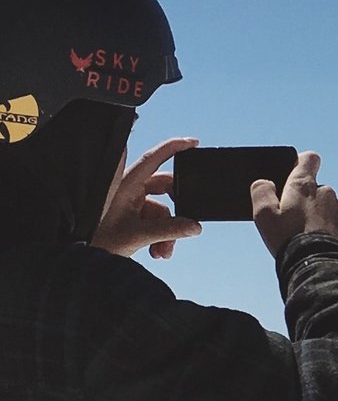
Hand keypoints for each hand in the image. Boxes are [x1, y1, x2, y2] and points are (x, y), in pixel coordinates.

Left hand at [92, 137, 202, 259]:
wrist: (80, 257)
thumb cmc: (97, 241)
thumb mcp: (138, 235)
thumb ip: (169, 230)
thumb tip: (194, 227)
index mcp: (126, 184)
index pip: (153, 158)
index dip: (174, 147)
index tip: (193, 143)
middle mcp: (128, 189)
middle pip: (164, 189)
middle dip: (176, 212)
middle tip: (185, 224)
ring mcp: (129, 202)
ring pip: (161, 210)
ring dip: (167, 232)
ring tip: (163, 251)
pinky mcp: (130, 215)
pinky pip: (153, 221)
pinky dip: (159, 237)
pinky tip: (156, 251)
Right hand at [250, 151, 337, 257]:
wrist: (320, 267)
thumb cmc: (289, 240)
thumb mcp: (263, 215)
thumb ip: (261, 192)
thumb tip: (265, 183)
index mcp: (303, 186)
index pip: (309, 159)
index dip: (302, 164)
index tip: (296, 174)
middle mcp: (326, 192)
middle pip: (316, 189)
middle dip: (307, 201)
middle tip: (295, 222)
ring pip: (330, 207)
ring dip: (322, 216)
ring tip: (310, 236)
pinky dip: (334, 230)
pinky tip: (324, 244)